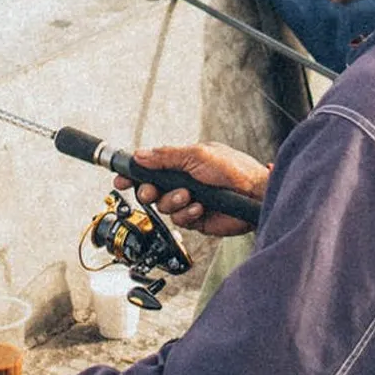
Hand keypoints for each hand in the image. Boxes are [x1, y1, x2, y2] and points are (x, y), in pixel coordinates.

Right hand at [121, 142, 268, 236]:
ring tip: (190, 195)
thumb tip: (141, 154)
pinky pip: (180, 220)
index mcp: (182, 163)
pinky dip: (188, 213)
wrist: (254, 195)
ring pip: (163, 206)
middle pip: (151, 190)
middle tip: (151, 191)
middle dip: (148, 191)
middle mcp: (183, 182)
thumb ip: (166, 156)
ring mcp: (189, 201)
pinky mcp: (196, 219)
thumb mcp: (197, 155)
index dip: (133, 173)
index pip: (150, 168)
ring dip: (174, 201)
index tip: (120, 178)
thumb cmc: (234, 170)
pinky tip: (201, 206)